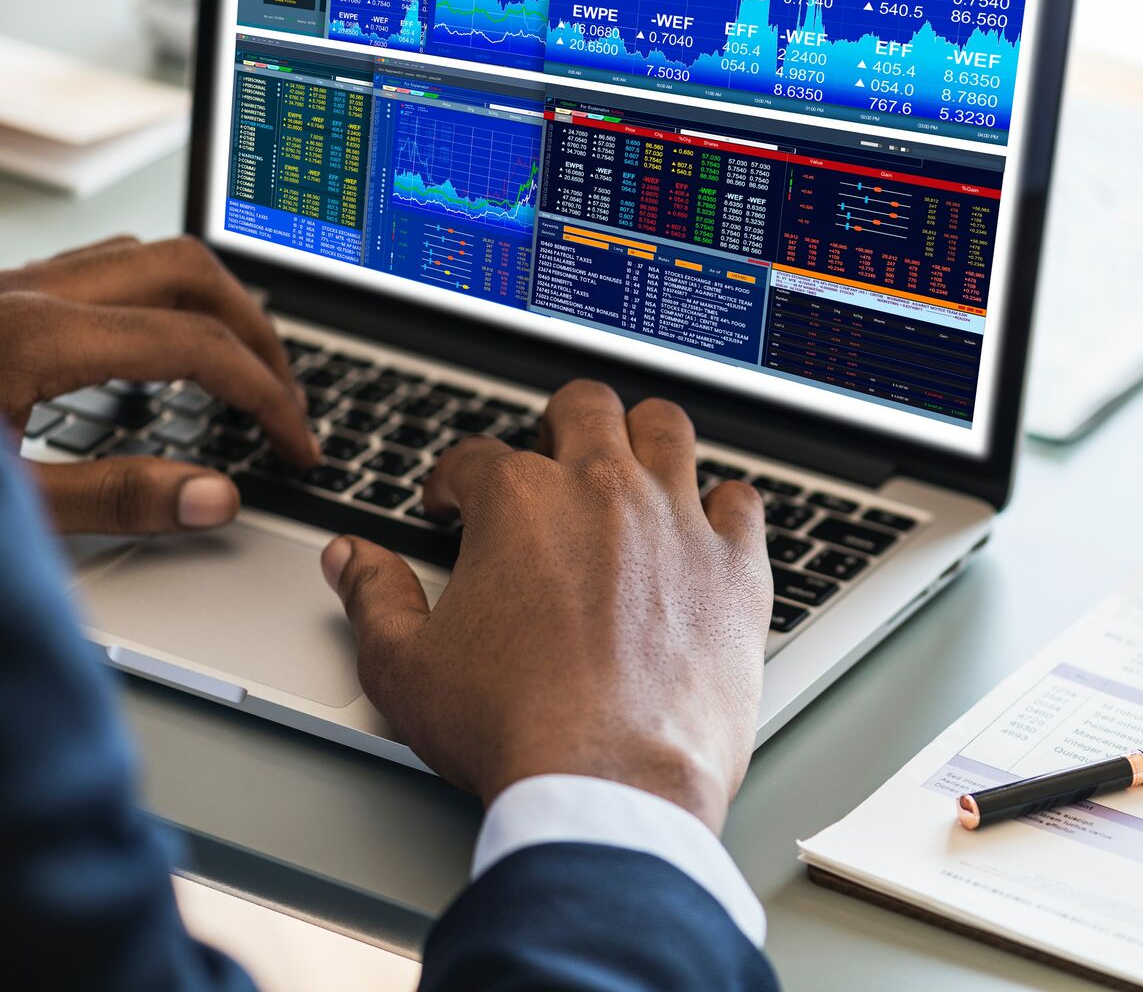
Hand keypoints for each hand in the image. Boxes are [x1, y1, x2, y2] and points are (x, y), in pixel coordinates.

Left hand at [0, 235, 318, 533]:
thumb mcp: (7, 507)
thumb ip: (111, 499)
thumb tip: (217, 496)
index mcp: (33, 335)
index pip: (196, 345)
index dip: (264, 397)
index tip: (295, 444)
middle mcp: (25, 291)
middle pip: (188, 271)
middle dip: (256, 333)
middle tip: (284, 399)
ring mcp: (7, 285)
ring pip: (144, 257)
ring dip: (210, 307)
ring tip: (239, 369)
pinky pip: (99, 272)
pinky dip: (157, 304)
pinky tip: (158, 356)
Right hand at [320, 380, 771, 830]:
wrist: (609, 783)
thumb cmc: (510, 728)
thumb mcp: (405, 668)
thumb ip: (374, 598)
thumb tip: (351, 558)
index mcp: (519, 502)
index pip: (476, 458)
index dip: (455, 481)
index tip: (453, 507)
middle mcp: (603, 491)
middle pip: (584, 409)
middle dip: (558, 426)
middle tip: (550, 465)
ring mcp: (678, 522)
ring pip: (667, 429)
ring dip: (643, 438)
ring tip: (630, 468)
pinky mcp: (736, 567)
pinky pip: (743, 501)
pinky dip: (724, 507)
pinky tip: (706, 527)